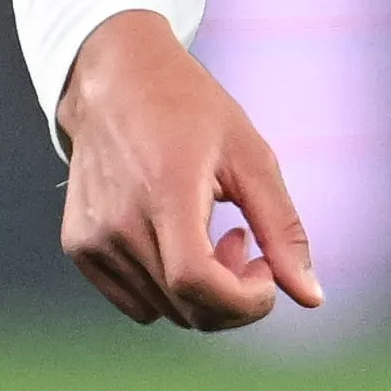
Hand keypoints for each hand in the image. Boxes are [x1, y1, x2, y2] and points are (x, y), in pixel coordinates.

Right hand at [53, 11, 328, 329]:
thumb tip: (311, 298)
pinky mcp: (79, 246)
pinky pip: (136, 303)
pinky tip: (176, 242)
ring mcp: (92, 238)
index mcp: (165, 192)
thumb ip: (282, 229)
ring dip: (201, 291)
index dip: (243, 301)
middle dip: (232, 294)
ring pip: (165, 311)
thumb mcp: (250, 157)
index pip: (196, 283)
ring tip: (209, 233)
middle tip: (244, 240)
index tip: (267, 277)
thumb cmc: (188, 109)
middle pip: (187, 308)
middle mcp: (119, 221)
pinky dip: (167, 291)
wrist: (114, 79)